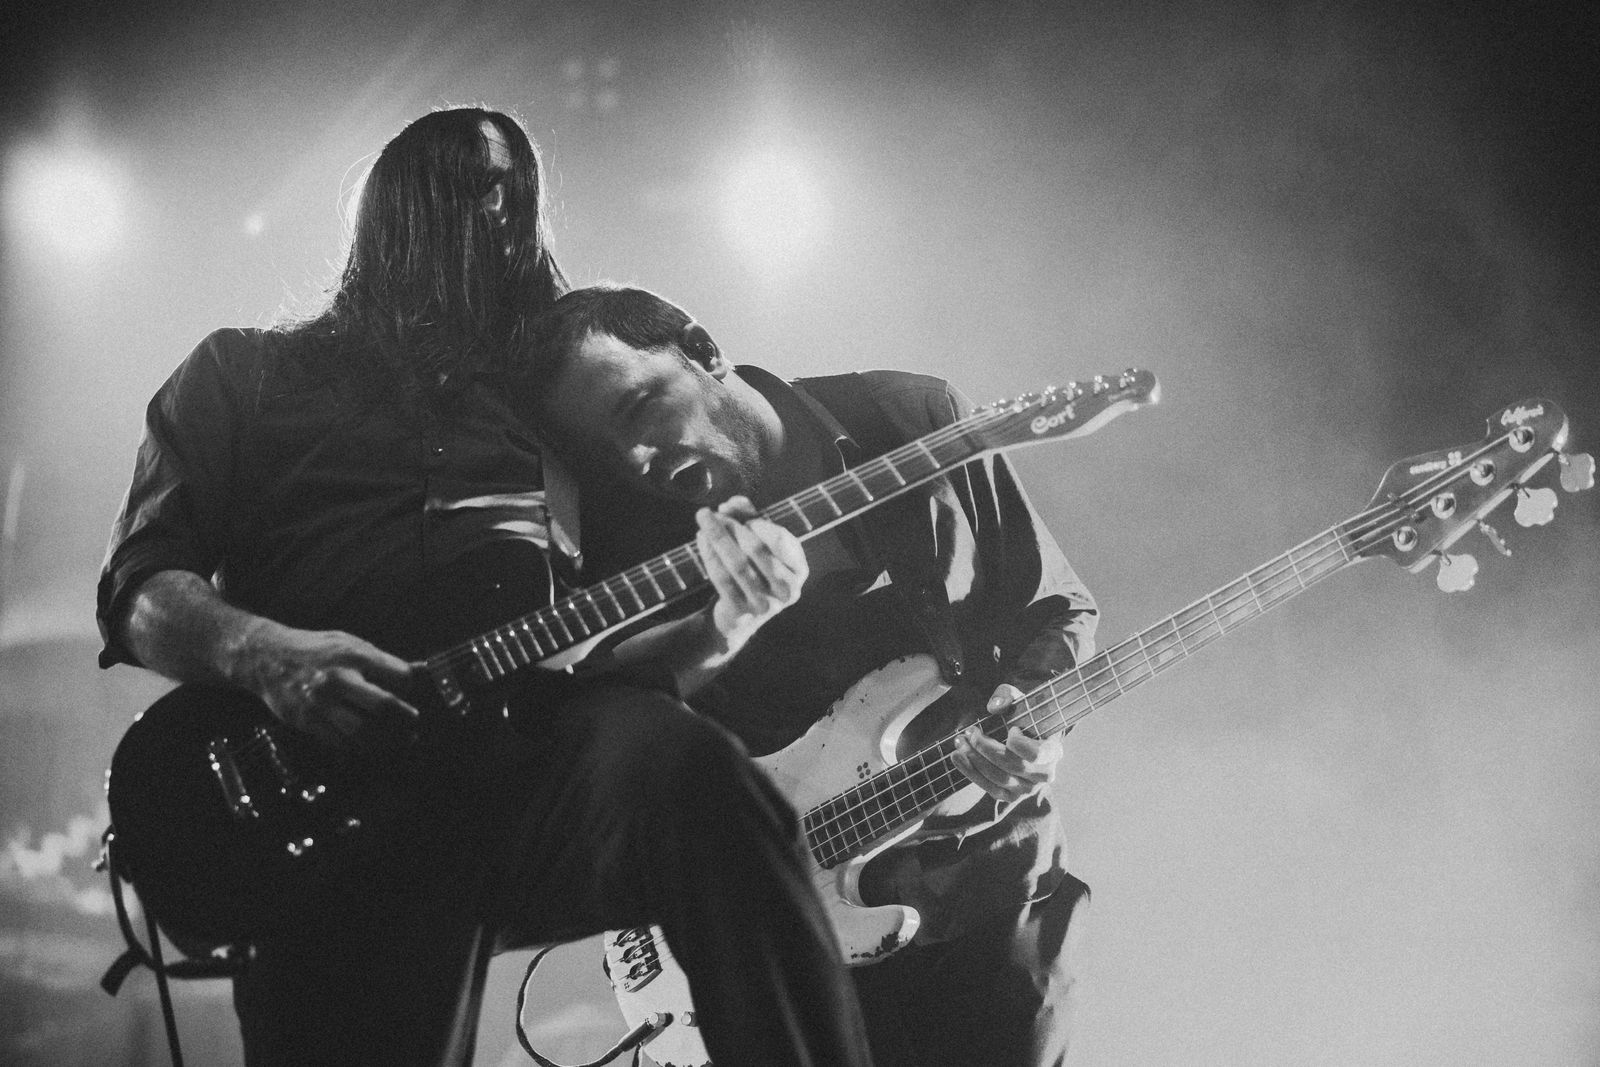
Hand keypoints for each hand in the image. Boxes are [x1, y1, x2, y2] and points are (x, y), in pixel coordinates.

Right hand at [236, 620, 419, 751]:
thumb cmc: (316, 650)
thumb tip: (424, 670)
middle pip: (383, 706)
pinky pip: (340, 742)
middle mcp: (338, 679)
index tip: (414, 693)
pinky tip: (371, 744)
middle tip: (414, 723)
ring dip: (386, 741)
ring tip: (400, 741)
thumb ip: (385, 661)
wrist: (267, 658)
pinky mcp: (307, 721)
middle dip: (406, 719)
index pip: (399, 676)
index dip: (412, 687)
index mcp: (354, 655)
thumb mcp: (351, 643)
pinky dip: (360, 747)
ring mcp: (321, 703)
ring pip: (362, 731)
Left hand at [696, 496, 807, 655]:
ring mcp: (765, 604)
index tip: (740, 513)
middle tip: (713, 512)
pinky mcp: (741, 612)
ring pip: (737, 563)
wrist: (741, 619)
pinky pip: (722, 578)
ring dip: (718, 536)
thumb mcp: (760, 544)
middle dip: (733, 526)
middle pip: (756, 549)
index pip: (781, 540)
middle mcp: (787, 590)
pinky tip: (701, 537)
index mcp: (799, 570)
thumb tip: (733, 502)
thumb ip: (751, 518)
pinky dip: (709, 554)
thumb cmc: (754, 571)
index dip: (759, 522)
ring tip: (704, 518)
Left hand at [950, 684, 1063, 802]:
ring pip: (999, 778)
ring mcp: (1027, 789)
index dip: (1020, 744)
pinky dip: (971, 772)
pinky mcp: (1010, 796)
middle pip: (1013, 766)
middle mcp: (1044, 774)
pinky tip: (957, 757)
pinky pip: (990, 789)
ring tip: (960, 742)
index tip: (1010, 729)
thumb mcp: (1019, 700)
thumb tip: (994, 707)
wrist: (1024, 739)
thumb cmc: (1023, 718)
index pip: (1037, 754)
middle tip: (970, 732)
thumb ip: (1007, 695)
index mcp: (1053, 750)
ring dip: (975, 760)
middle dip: (986, 748)